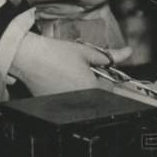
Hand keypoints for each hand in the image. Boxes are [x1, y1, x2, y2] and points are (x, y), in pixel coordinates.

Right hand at [9, 34, 131, 96]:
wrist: (29, 57)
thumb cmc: (56, 53)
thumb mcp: (87, 51)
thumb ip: (110, 56)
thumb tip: (127, 52)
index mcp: (91, 89)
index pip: (111, 91)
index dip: (111, 81)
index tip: (108, 75)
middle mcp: (80, 101)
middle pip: (98, 96)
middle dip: (97, 85)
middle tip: (87, 71)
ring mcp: (66, 105)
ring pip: (83, 100)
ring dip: (84, 90)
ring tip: (72, 74)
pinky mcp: (53, 105)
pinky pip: (69, 102)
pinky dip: (70, 93)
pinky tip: (62, 80)